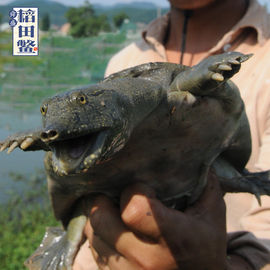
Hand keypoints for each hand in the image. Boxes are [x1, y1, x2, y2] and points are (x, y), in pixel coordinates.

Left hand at [84, 170, 251, 269]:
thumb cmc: (206, 244)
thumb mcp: (212, 212)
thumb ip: (204, 182)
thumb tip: (194, 153)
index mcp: (173, 238)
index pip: (133, 209)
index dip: (132, 192)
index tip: (142, 189)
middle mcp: (146, 259)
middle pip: (101, 219)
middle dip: (104, 200)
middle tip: (116, 196)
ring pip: (93, 234)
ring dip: (101, 217)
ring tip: (116, 212)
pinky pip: (94, 251)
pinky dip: (100, 236)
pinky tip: (116, 231)